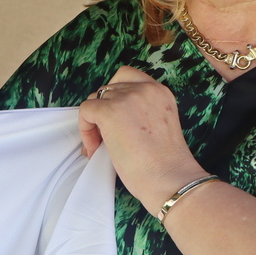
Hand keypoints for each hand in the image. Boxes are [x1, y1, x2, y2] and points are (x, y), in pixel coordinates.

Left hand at [79, 66, 207, 215]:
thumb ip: (141, 112)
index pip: (127, 76)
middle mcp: (145, 88)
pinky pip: (86, 111)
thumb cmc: (166, 164)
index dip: (115, 96)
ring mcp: (126, 98)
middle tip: (105, 137)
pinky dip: (85, 130)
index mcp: (160, 91)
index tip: (116, 119)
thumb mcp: (159, 125)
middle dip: (103, 111)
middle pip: (108, 89)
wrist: (169, 178)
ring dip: (94, 122)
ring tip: (100, 146)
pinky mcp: (110, 111)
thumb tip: (110, 118)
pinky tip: (95, 148)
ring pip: (95, 100)